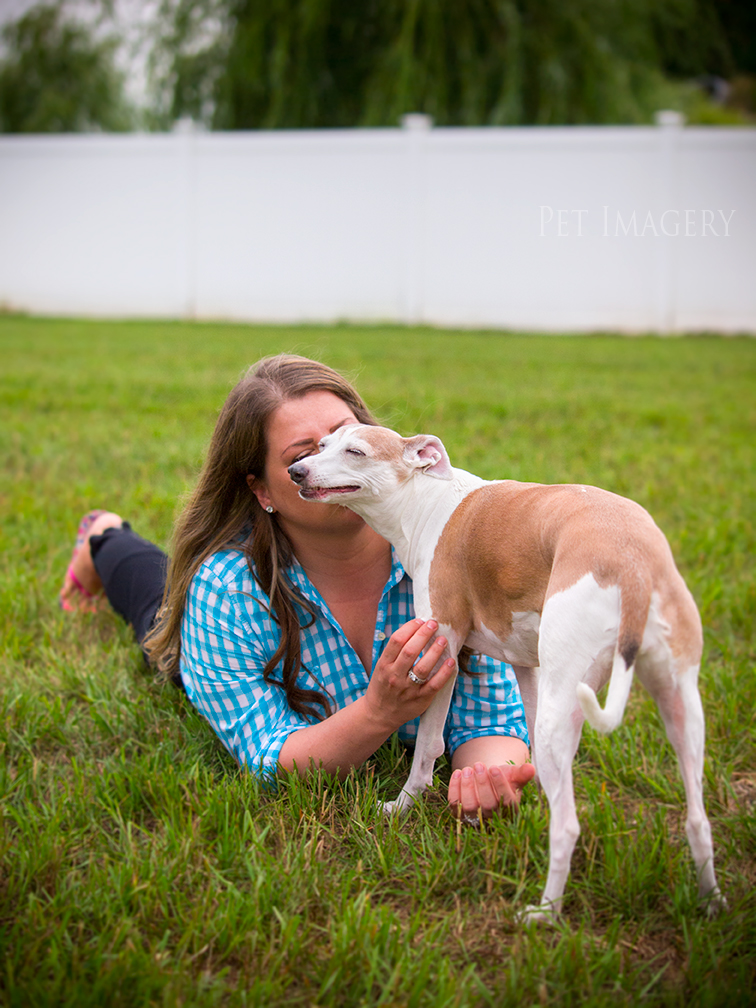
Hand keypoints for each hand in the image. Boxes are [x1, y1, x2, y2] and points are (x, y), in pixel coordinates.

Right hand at [364, 618, 456, 733]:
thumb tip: (416, 630)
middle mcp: (395, 676)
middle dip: (423, 635)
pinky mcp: (420, 700)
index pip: (396, 641)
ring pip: (423, 667)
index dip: (409, 628)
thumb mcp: (382, 666)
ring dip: (435, 651)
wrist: (379, 714)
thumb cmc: (383, 685)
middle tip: (434, 624)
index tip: (420, 621)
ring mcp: (408, 689)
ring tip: (443, 640)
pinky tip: (450, 662)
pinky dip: (444, 673)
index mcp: (384, 665)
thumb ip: (396, 652)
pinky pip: (434, 685)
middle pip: (410, 651)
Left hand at [448, 761, 535, 820]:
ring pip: (470, 806)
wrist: (487, 783)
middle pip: (488, 805)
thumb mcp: (514, 775)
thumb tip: (531, 768)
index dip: (500, 785)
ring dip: (467, 786)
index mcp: (510, 811)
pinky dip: (454, 788)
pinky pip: (454, 804)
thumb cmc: (503, 780)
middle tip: (479, 765)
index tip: (495, 768)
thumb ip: (522, 773)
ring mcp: (475, 818)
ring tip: (468, 769)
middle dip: (482, 783)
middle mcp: (493, 818)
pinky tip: (457, 773)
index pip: (507, 803)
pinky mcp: (459, 814)